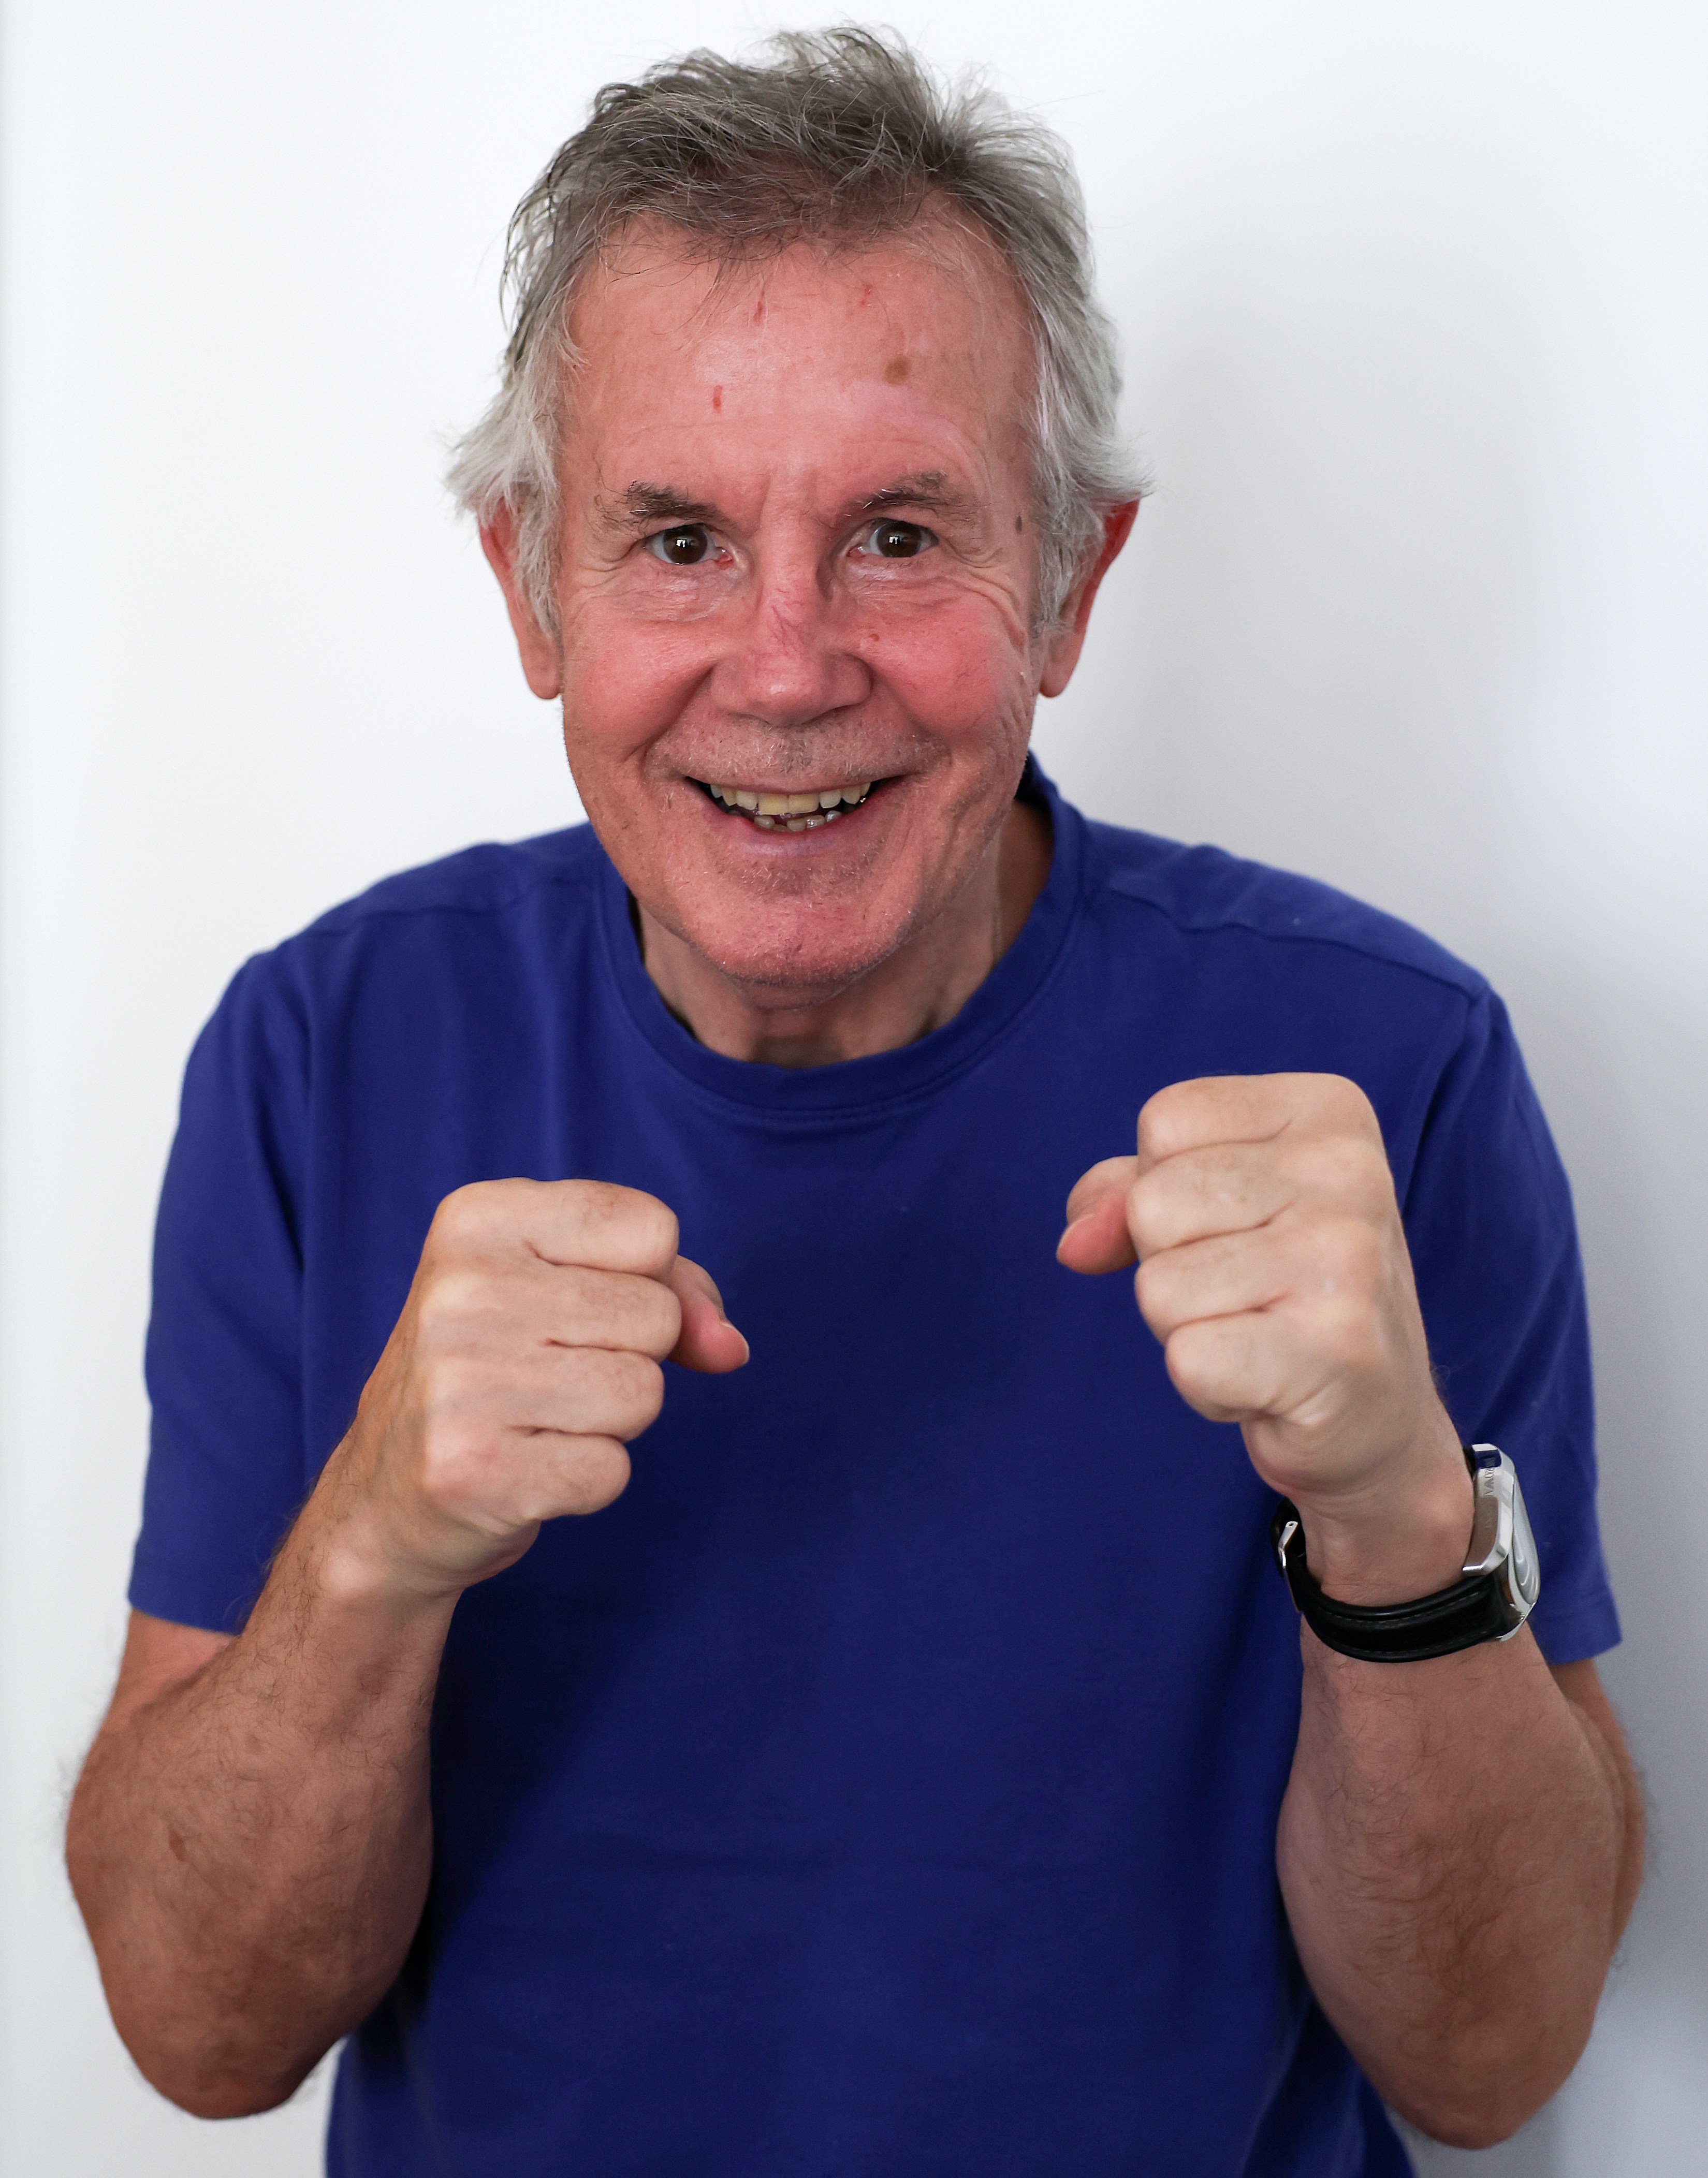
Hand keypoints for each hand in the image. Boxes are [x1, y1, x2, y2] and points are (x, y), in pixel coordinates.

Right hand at [316, 1179, 747, 1603]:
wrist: (385, 1502)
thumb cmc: (494, 1376)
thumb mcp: (565, 1290)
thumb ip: (670, 1290)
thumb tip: (730, 1346)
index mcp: (479, 1219)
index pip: (653, 1228)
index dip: (645, 1279)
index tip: (576, 1305)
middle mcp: (461, 1289)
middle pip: (655, 1314)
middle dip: (628, 1356)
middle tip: (546, 1374)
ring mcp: (462, 1380)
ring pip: (643, 1393)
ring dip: (610, 1421)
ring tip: (536, 1420)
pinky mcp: (475, 1469)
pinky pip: (612, 1470)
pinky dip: (586, 1481)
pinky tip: (525, 1468)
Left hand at [1058, 1075, 1471, 1603]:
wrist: (1375, 1418)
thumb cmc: (1282, 1293)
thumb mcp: (1207, 1210)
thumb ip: (1124, 1194)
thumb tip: (1075, 1242)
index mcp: (1328, 1111)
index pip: (1166, 1120)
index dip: (1165, 1186)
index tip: (1239, 1227)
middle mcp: (1350, 1171)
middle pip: (1153, 1203)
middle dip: (1170, 1264)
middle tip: (1247, 1295)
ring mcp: (1348, 1259)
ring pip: (1158, 1285)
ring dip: (1186, 1329)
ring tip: (1258, 1337)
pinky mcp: (1335, 1348)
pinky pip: (1187, 1357)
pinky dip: (1207, 1386)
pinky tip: (1267, 1384)